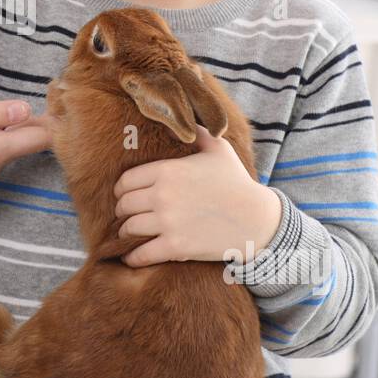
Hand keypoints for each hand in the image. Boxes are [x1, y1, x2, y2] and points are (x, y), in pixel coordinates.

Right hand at [0, 100, 52, 216]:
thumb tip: (26, 109)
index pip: (40, 137)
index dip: (56, 117)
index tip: (67, 95)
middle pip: (28, 140)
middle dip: (42, 118)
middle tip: (60, 90)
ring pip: (10, 144)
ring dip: (20, 123)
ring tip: (36, 100)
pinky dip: (1, 131)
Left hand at [112, 126, 280, 266]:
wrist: (256, 219)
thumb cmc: (237, 182)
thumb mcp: (218, 149)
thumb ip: (196, 132)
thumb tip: (179, 120)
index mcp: (167, 171)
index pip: (126, 181)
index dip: (120, 189)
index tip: (122, 195)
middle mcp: (162, 195)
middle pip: (124, 205)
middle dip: (122, 210)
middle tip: (125, 215)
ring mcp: (168, 222)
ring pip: (129, 228)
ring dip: (125, 232)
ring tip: (127, 234)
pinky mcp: (175, 247)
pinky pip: (141, 254)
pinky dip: (132, 257)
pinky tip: (130, 257)